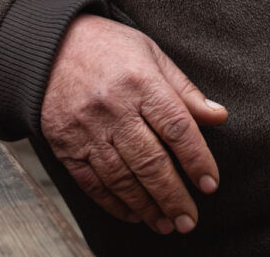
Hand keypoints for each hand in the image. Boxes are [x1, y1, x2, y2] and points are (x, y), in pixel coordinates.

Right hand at [40, 14, 227, 234]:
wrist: (51, 45)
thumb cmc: (109, 48)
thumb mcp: (151, 54)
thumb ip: (184, 90)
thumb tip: (218, 116)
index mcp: (140, 81)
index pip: (176, 127)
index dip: (197, 159)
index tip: (210, 184)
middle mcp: (114, 107)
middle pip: (150, 161)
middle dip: (173, 196)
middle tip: (189, 220)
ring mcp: (87, 128)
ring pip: (122, 178)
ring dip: (147, 206)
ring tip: (166, 223)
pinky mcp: (66, 144)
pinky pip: (92, 183)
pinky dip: (114, 203)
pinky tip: (133, 213)